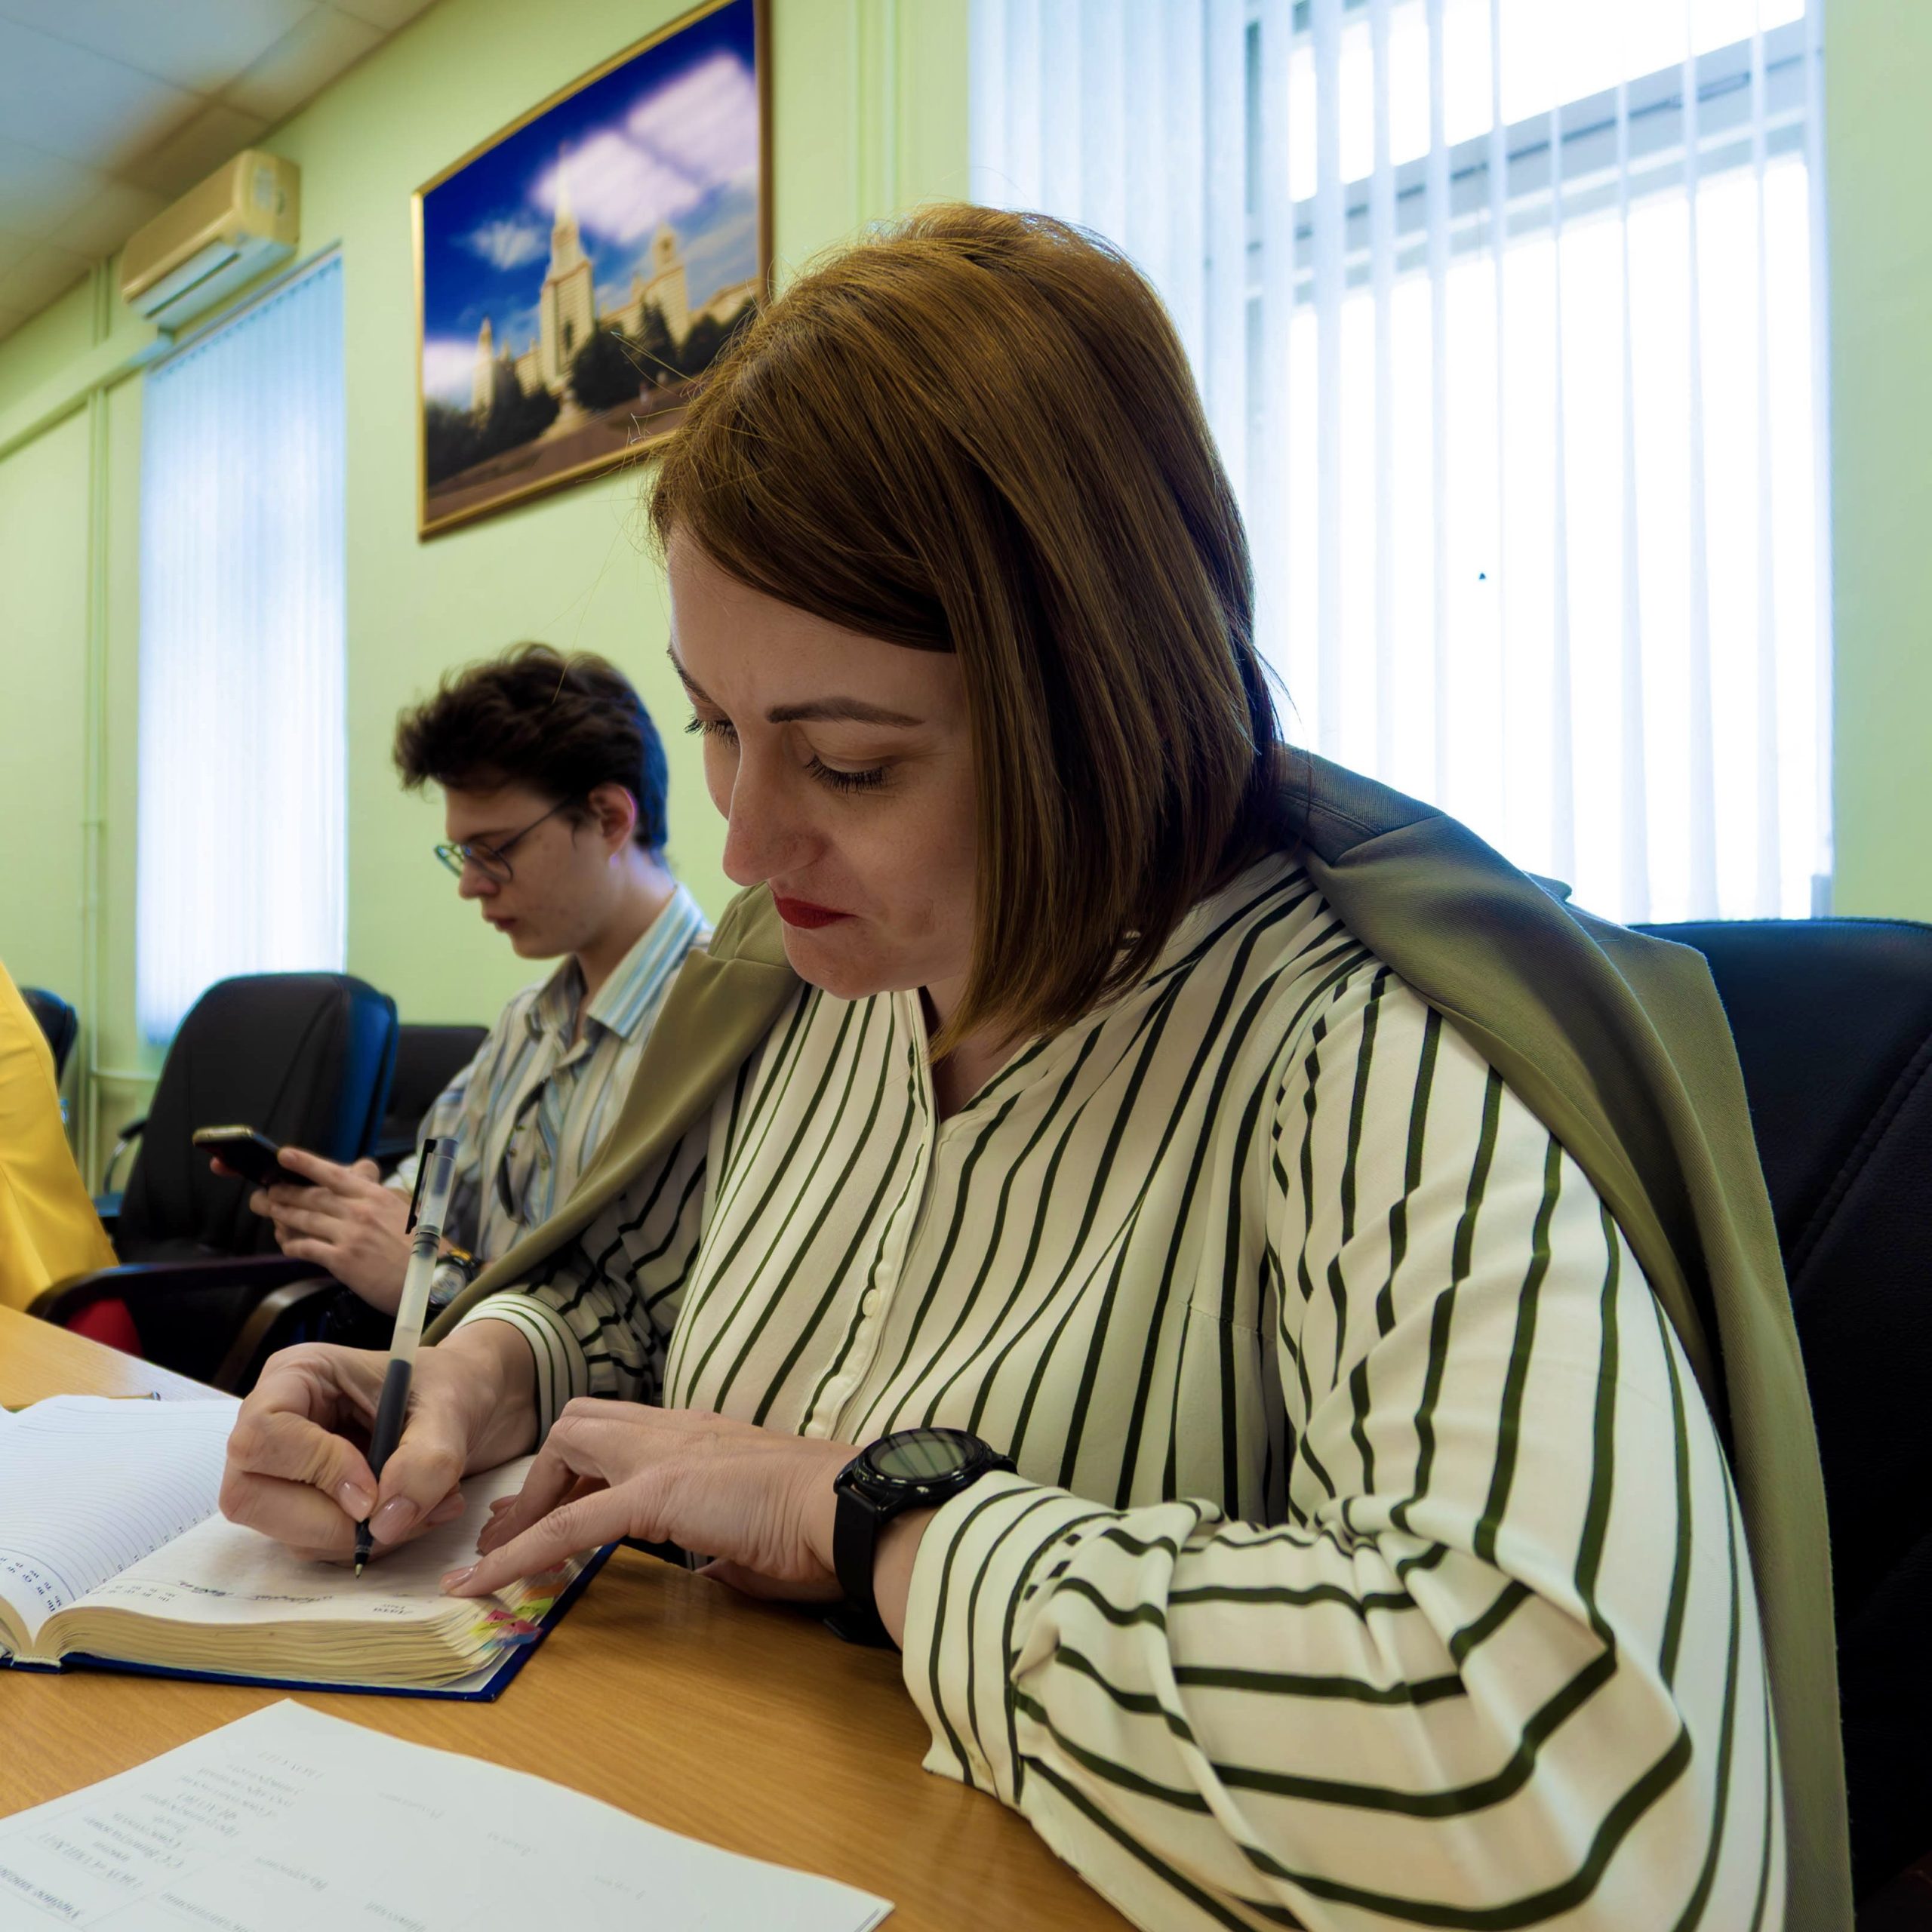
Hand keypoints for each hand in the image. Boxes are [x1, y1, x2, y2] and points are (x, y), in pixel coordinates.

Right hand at [218, 1323, 537, 1561]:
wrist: (467, 1403)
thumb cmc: (450, 1387)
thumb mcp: (451, 1409)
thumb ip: (426, 1460)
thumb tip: (384, 1522)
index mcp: (295, 1376)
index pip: (262, 1435)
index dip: (313, 1470)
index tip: (372, 1491)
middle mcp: (272, 1423)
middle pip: (250, 1496)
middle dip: (330, 1521)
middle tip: (403, 1513)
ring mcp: (279, 1469)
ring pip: (282, 1531)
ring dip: (358, 1537)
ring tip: (426, 1507)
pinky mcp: (299, 1503)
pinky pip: (312, 1544)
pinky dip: (366, 1543)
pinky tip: (412, 1516)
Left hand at [244, 1148, 411, 1308]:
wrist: (433, 1278)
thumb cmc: (423, 1247)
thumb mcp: (404, 1212)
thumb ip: (378, 1201)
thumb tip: (360, 1193)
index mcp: (375, 1196)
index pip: (334, 1174)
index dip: (306, 1163)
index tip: (284, 1155)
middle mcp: (360, 1211)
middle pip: (312, 1196)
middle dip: (284, 1192)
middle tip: (265, 1192)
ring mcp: (350, 1235)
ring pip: (305, 1220)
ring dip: (281, 1215)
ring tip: (268, 1211)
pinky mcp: (344, 1261)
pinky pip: (308, 1249)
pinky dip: (293, 1245)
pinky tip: (286, 1245)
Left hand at [444, 1402, 860, 1606]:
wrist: (851, 1509)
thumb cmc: (823, 1528)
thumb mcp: (762, 1535)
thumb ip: (729, 1547)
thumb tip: (719, 1572)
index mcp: (704, 1440)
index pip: (625, 1436)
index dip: (582, 1477)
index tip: (553, 1520)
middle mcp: (678, 1431)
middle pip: (584, 1423)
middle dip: (544, 1477)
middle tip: (514, 1535)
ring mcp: (664, 1454)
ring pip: (567, 1449)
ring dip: (527, 1502)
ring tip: (490, 1560)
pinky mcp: (656, 1491)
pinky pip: (566, 1524)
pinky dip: (516, 1554)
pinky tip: (482, 1585)